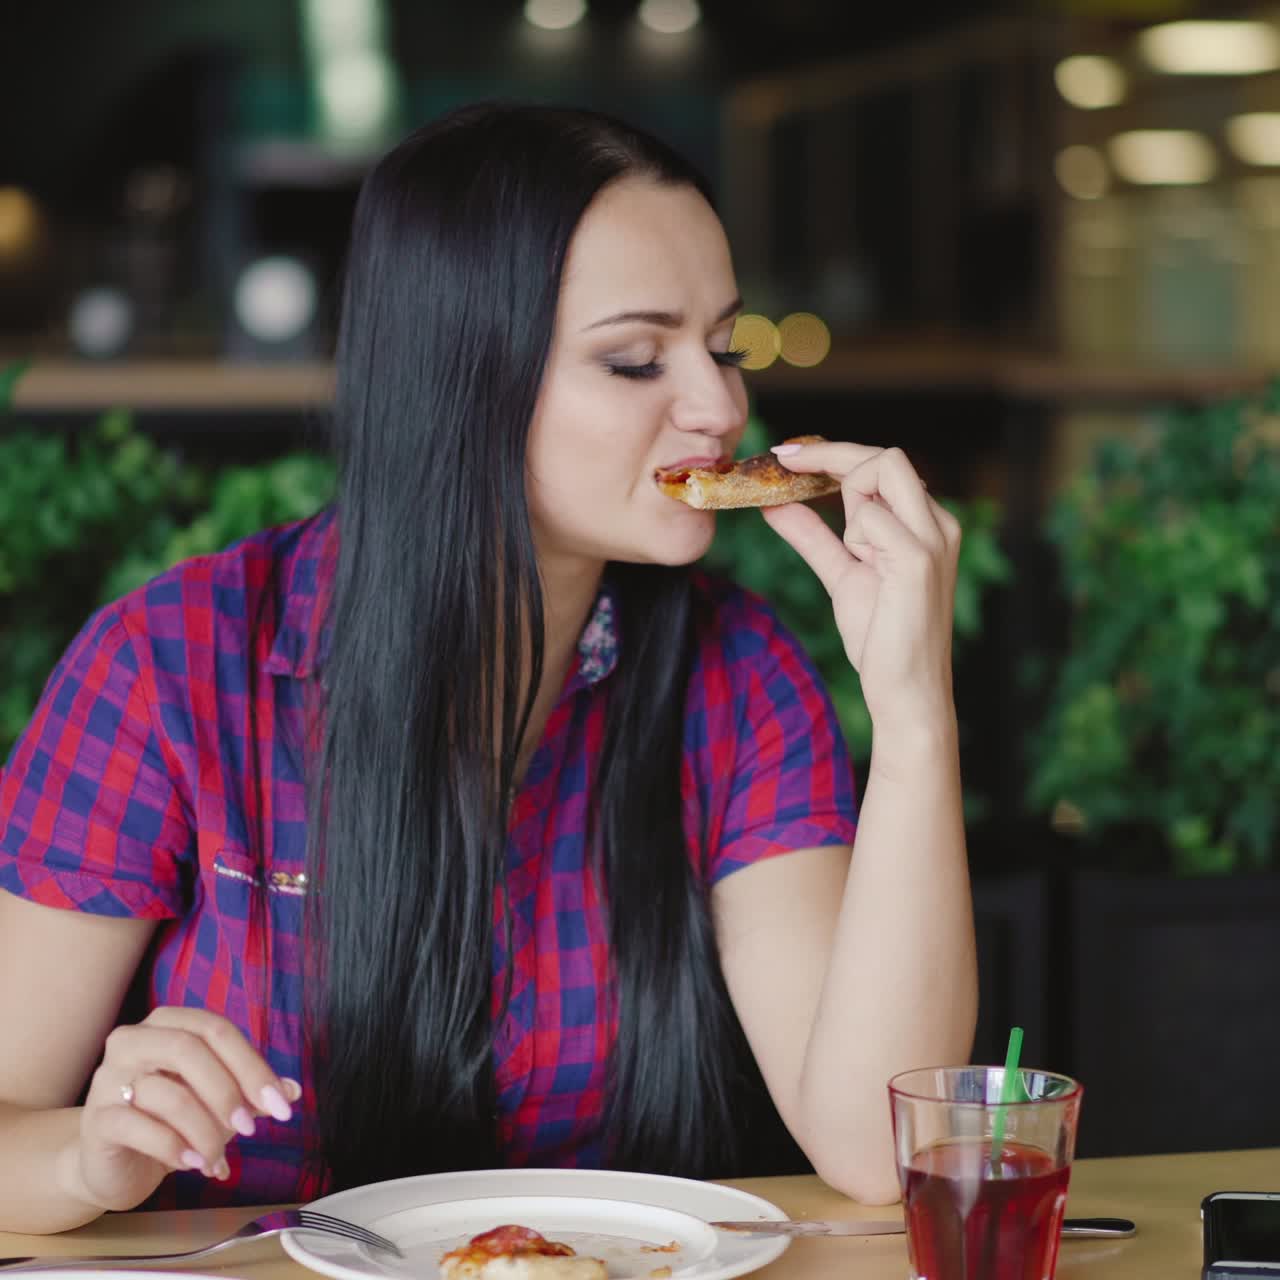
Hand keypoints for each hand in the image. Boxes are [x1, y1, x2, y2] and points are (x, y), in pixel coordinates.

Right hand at [71, 1007, 299, 1211]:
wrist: (114, 1164)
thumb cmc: (170, 1121)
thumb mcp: (216, 1102)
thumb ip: (251, 1091)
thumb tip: (293, 1091)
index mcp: (168, 1023)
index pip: (217, 1030)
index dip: (253, 1066)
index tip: (281, 1105)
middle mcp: (134, 1040)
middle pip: (190, 1050)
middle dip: (228, 1092)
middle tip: (250, 1129)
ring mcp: (109, 1078)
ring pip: (169, 1094)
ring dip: (205, 1131)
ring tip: (218, 1158)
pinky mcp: (96, 1120)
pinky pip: (141, 1128)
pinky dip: (175, 1148)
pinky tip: (194, 1163)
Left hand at [761, 442, 961, 739]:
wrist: (905, 692)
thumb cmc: (882, 638)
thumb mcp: (841, 574)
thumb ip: (813, 537)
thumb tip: (776, 505)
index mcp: (924, 523)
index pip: (883, 463)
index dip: (832, 453)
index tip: (785, 456)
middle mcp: (937, 523)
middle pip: (887, 454)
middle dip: (831, 454)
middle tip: (783, 463)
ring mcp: (932, 538)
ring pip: (881, 471)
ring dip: (847, 501)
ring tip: (854, 555)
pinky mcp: (917, 560)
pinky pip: (869, 516)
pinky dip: (852, 534)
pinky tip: (861, 564)